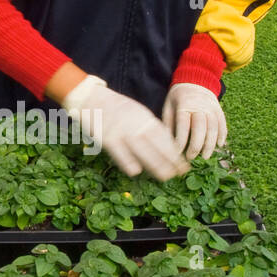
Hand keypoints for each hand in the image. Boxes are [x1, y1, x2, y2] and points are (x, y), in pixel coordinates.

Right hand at [61, 75, 189, 181]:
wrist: (91, 98)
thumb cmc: (117, 108)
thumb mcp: (138, 112)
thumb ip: (151, 126)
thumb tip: (167, 144)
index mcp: (145, 118)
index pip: (166, 138)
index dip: (176, 153)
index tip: (184, 164)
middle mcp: (137, 126)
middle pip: (160, 148)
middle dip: (172, 163)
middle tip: (180, 174)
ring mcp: (124, 134)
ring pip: (146, 156)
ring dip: (157, 168)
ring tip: (165, 177)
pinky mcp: (109, 141)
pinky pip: (124, 158)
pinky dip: (132, 166)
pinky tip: (137, 172)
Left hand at [162, 83, 226, 160]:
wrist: (196, 80)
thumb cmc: (178, 97)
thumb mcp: (168, 106)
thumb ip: (168, 123)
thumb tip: (168, 143)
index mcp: (184, 105)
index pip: (183, 125)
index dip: (181, 140)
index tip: (177, 153)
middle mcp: (200, 106)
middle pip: (200, 128)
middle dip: (196, 145)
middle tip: (191, 158)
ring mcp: (212, 108)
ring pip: (213, 127)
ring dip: (210, 144)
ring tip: (205, 156)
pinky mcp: (219, 110)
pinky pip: (222, 124)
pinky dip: (222, 135)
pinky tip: (219, 146)